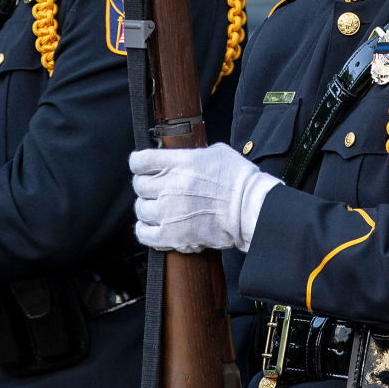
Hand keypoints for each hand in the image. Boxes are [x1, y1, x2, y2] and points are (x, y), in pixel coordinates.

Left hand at [130, 144, 277, 253]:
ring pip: (141, 209)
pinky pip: (144, 233)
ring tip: (158, 209)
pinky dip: (145, 230)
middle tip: (155, 190)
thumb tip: (184, 156)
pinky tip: (152, 227)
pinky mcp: (172, 234)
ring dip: (147, 209)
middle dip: (146, 186)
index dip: (139, 164)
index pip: (140, 160)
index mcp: (179, 162)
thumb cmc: (239, 180)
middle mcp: (170, 185)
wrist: (249, 209)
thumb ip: (194, 153)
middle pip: (139, 185)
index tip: (142, 167)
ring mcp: (169, 211)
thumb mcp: (217, 153)